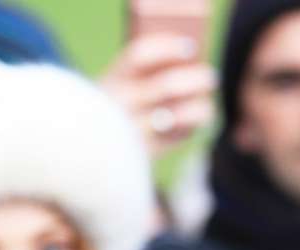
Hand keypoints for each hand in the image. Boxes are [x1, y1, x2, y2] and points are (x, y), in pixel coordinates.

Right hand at [100, 35, 216, 156]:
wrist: (88, 151)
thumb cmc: (114, 106)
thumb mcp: (117, 84)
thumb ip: (145, 71)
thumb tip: (191, 59)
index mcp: (111, 78)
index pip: (140, 55)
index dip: (169, 48)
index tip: (191, 47)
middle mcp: (121, 103)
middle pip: (167, 85)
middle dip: (195, 78)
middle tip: (211, 76)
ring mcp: (135, 129)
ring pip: (181, 114)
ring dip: (200, 103)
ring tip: (208, 100)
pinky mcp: (150, 149)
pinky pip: (183, 134)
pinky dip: (194, 121)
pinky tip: (198, 112)